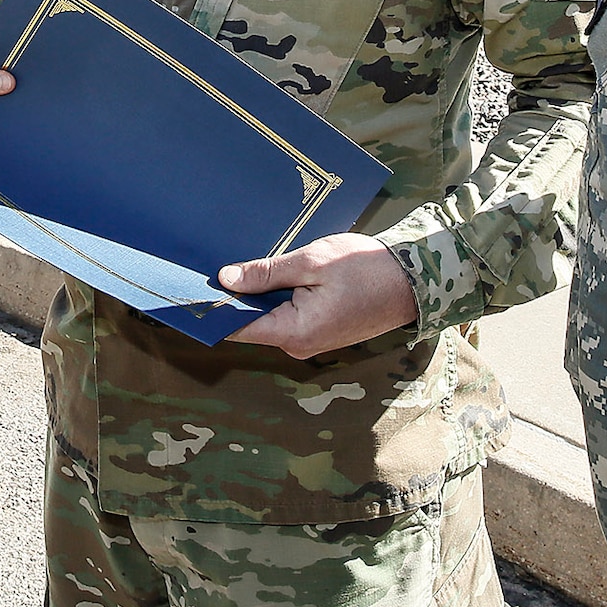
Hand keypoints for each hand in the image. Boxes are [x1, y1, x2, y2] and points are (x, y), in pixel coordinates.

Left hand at [219, 232, 419, 358]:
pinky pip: (289, 315)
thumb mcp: (311, 262)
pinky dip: (279, 296)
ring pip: (270, 316)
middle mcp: (300, 344)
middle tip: (214, 263)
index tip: (191, 289)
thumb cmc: (366, 268)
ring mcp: (312, 340)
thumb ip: (266, 273)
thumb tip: (225, 279)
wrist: (415, 280)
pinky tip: (276, 273)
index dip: (213, 308)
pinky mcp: (322, 330)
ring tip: (246, 262)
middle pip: (252, 321)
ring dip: (260, 293)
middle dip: (236, 295)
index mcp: (295, 332)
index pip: (237, 327)